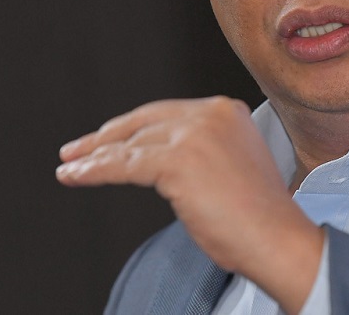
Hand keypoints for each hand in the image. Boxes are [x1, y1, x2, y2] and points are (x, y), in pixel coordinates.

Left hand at [56, 96, 323, 313]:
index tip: (109, 138)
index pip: (167, 113)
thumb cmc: (259, 216)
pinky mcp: (176, 161)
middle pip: (144, 121)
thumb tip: (156, 158)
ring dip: (94, 156)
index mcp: (226, 111)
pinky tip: (76, 176)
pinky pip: (123, 165)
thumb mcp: (232, 164)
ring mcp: (193, 135)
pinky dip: (95, 171)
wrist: (276, 238)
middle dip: (107, 137)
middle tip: (79, 149)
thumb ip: (202, 150)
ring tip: (71, 167)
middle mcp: (210, 114)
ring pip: (130, 143)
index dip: (133, 126)